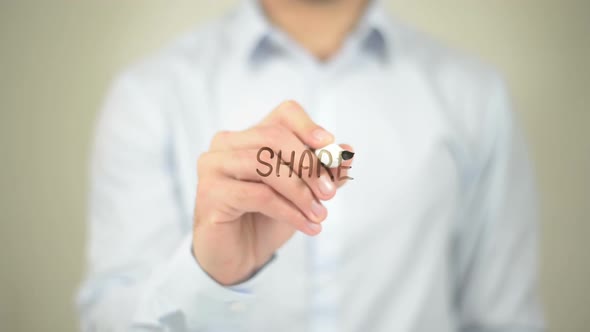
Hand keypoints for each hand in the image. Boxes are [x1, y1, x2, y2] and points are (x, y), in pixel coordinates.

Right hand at [192, 100, 352, 284]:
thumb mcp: (303, 193)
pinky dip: (289, 210)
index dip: (308, 126)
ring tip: (319, 214)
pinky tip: (307, 225)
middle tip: (329, 193)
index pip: (283, 114)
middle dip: (308, 165)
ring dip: (300, 191)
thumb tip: (347, 153)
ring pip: (264, 165)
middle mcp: (226, 144)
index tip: (329, 146)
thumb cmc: (268, 218)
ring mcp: (213, 166)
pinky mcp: (210, 193)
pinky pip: (258, 195)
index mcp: (250, 136)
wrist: (240, 256)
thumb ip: (323, 172)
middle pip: (274, 137)